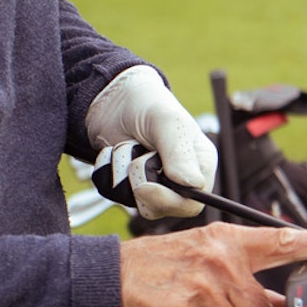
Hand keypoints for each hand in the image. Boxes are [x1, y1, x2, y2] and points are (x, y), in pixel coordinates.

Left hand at [85, 66, 217, 218]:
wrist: (113, 100)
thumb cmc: (147, 105)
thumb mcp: (166, 122)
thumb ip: (179, 153)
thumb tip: (194, 185)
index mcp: (200, 165)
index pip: (193, 202)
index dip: (167, 200)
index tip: (142, 187)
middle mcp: (179, 180)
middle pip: (160, 207)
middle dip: (139, 180)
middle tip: (136, 152)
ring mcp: (152, 184)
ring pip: (133, 202)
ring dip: (120, 172)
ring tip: (127, 145)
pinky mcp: (128, 186)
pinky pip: (112, 193)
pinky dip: (106, 171)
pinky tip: (112, 152)